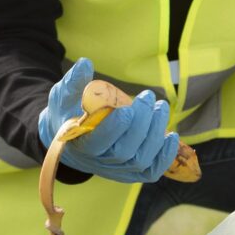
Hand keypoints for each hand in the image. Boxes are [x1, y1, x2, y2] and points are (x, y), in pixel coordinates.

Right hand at [39, 58, 179, 182]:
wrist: (71, 138)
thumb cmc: (67, 113)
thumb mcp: (63, 97)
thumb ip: (72, 83)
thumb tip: (86, 63)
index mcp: (80, 144)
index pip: (98, 143)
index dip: (114, 128)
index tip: (127, 109)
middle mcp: (99, 161)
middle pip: (125, 151)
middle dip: (141, 123)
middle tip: (148, 97)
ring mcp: (117, 169)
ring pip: (141, 160)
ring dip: (155, 134)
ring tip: (161, 107)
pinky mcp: (131, 171)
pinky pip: (152, 171)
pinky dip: (165, 156)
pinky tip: (171, 135)